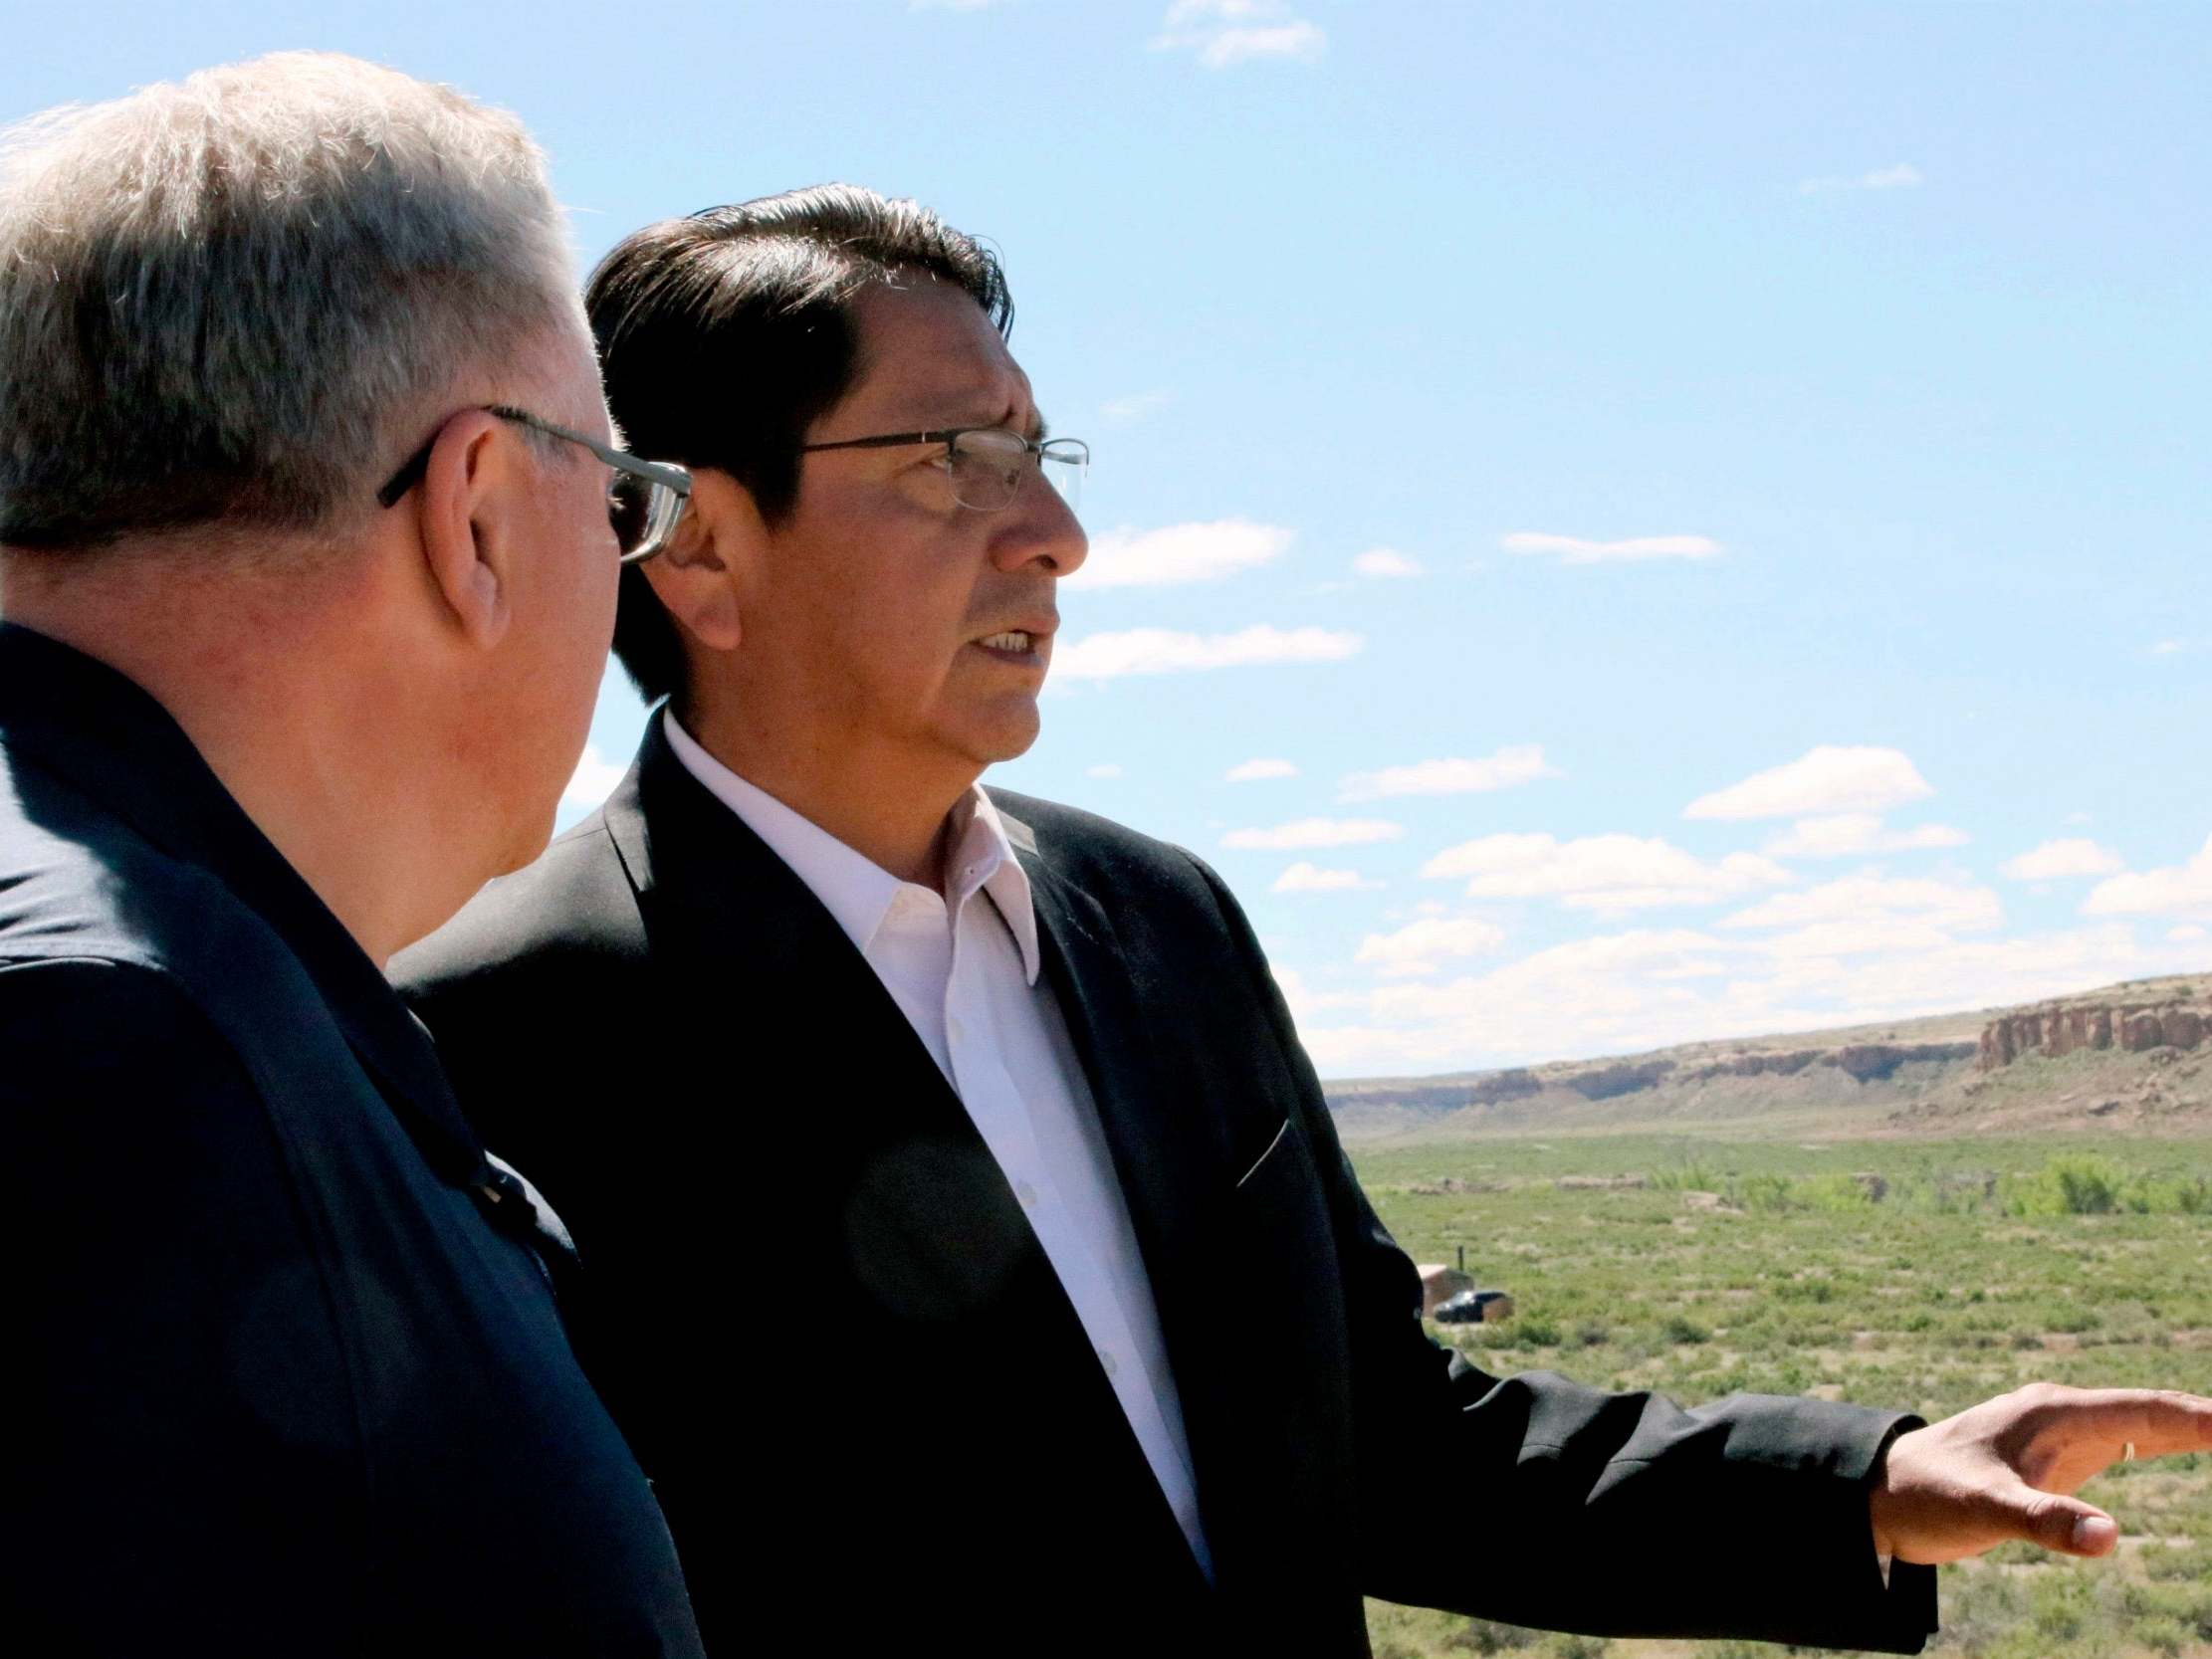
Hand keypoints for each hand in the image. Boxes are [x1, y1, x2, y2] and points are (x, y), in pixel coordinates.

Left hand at [1869, 1383, 2211, 1564]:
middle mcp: (2061, 1414)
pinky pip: (2124, 1444)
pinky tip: (2192, 1444)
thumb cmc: (1928, 1495)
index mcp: (2051, 1413)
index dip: (2198, 1417)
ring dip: (2191, 1428)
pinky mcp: (2058, 1458)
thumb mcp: (1984, 1510)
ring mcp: (2061, 1434)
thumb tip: (2110, 1537)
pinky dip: (2164, 1444)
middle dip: (2205, 1418)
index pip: (2142, 1411)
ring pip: (2142, 1426)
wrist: (1884, 1493)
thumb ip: (2043, 1521)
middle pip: (2151, 1413)